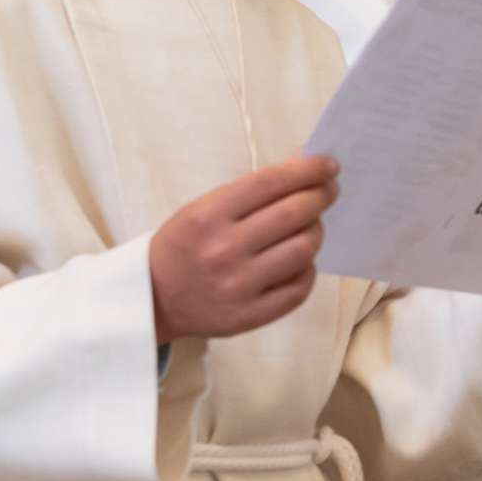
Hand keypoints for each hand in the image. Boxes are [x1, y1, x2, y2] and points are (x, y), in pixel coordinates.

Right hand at [149, 154, 338, 341]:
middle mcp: (224, 250)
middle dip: (321, 196)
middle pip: (294, 214)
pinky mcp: (250, 316)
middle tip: (329, 190)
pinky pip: (299, 288)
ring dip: (316, 231)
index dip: (306, 170)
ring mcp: (238, 286)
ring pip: (303, 250)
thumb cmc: (185, 244)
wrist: (152, 298)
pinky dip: (308, 268)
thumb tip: (304, 164)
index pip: (270, 182)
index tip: (328, 165)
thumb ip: (252, 190)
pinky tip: (300, 260)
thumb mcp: (204, 208)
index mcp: (208, 215)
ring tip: (312, 225)